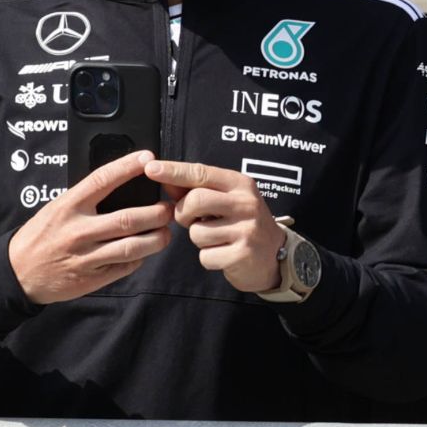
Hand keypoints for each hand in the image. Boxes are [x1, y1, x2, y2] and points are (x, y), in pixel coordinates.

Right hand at [8, 151, 173, 304]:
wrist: (18, 272)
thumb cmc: (42, 234)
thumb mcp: (58, 208)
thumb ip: (86, 198)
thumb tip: (123, 182)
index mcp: (68, 206)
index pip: (102, 180)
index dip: (128, 167)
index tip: (149, 158)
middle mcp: (78, 230)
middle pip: (128, 219)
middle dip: (157, 213)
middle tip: (168, 208)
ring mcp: (86, 256)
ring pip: (132, 247)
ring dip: (157, 238)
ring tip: (165, 231)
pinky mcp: (92, 277)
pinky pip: (125, 266)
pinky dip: (141, 257)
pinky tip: (146, 249)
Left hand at [147, 158, 285, 292]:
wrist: (275, 255)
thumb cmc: (242, 224)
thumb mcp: (226, 201)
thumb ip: (197, 190)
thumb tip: (166, 180)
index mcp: (240, 184)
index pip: (201, 173)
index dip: (174, 171)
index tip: (151, 168)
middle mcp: (246, 203)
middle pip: (195, 200)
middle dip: (184, 213)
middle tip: (191, 220)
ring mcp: (247, 229)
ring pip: (197, 232)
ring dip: (199, 239)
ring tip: (217, 238)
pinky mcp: (243, 254)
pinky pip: (206, 256)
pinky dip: (209, 258)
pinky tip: (223, 254)